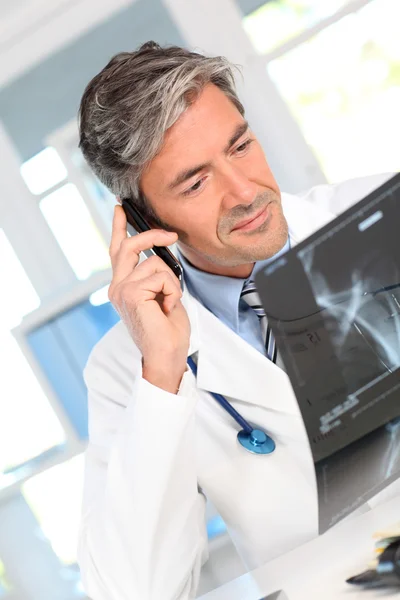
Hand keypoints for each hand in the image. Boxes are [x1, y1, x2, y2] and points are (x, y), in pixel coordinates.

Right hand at [108, 205, 189, 392]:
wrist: (166, 355)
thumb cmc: (167, 330)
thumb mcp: (163, 295)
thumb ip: (156, 275)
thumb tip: (162, 252)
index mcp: (123, 287)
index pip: (117, 251)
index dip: (119, 227)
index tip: (120, 207)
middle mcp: (117, 288)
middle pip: (128, 246)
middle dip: (151, 235)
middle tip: (172, 235)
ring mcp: (121, 290)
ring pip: (155, 263)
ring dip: (172, 282)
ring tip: (169, 304)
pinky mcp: (131, 293)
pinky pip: (161, 276)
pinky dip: (173, 290)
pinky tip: (167, 308)